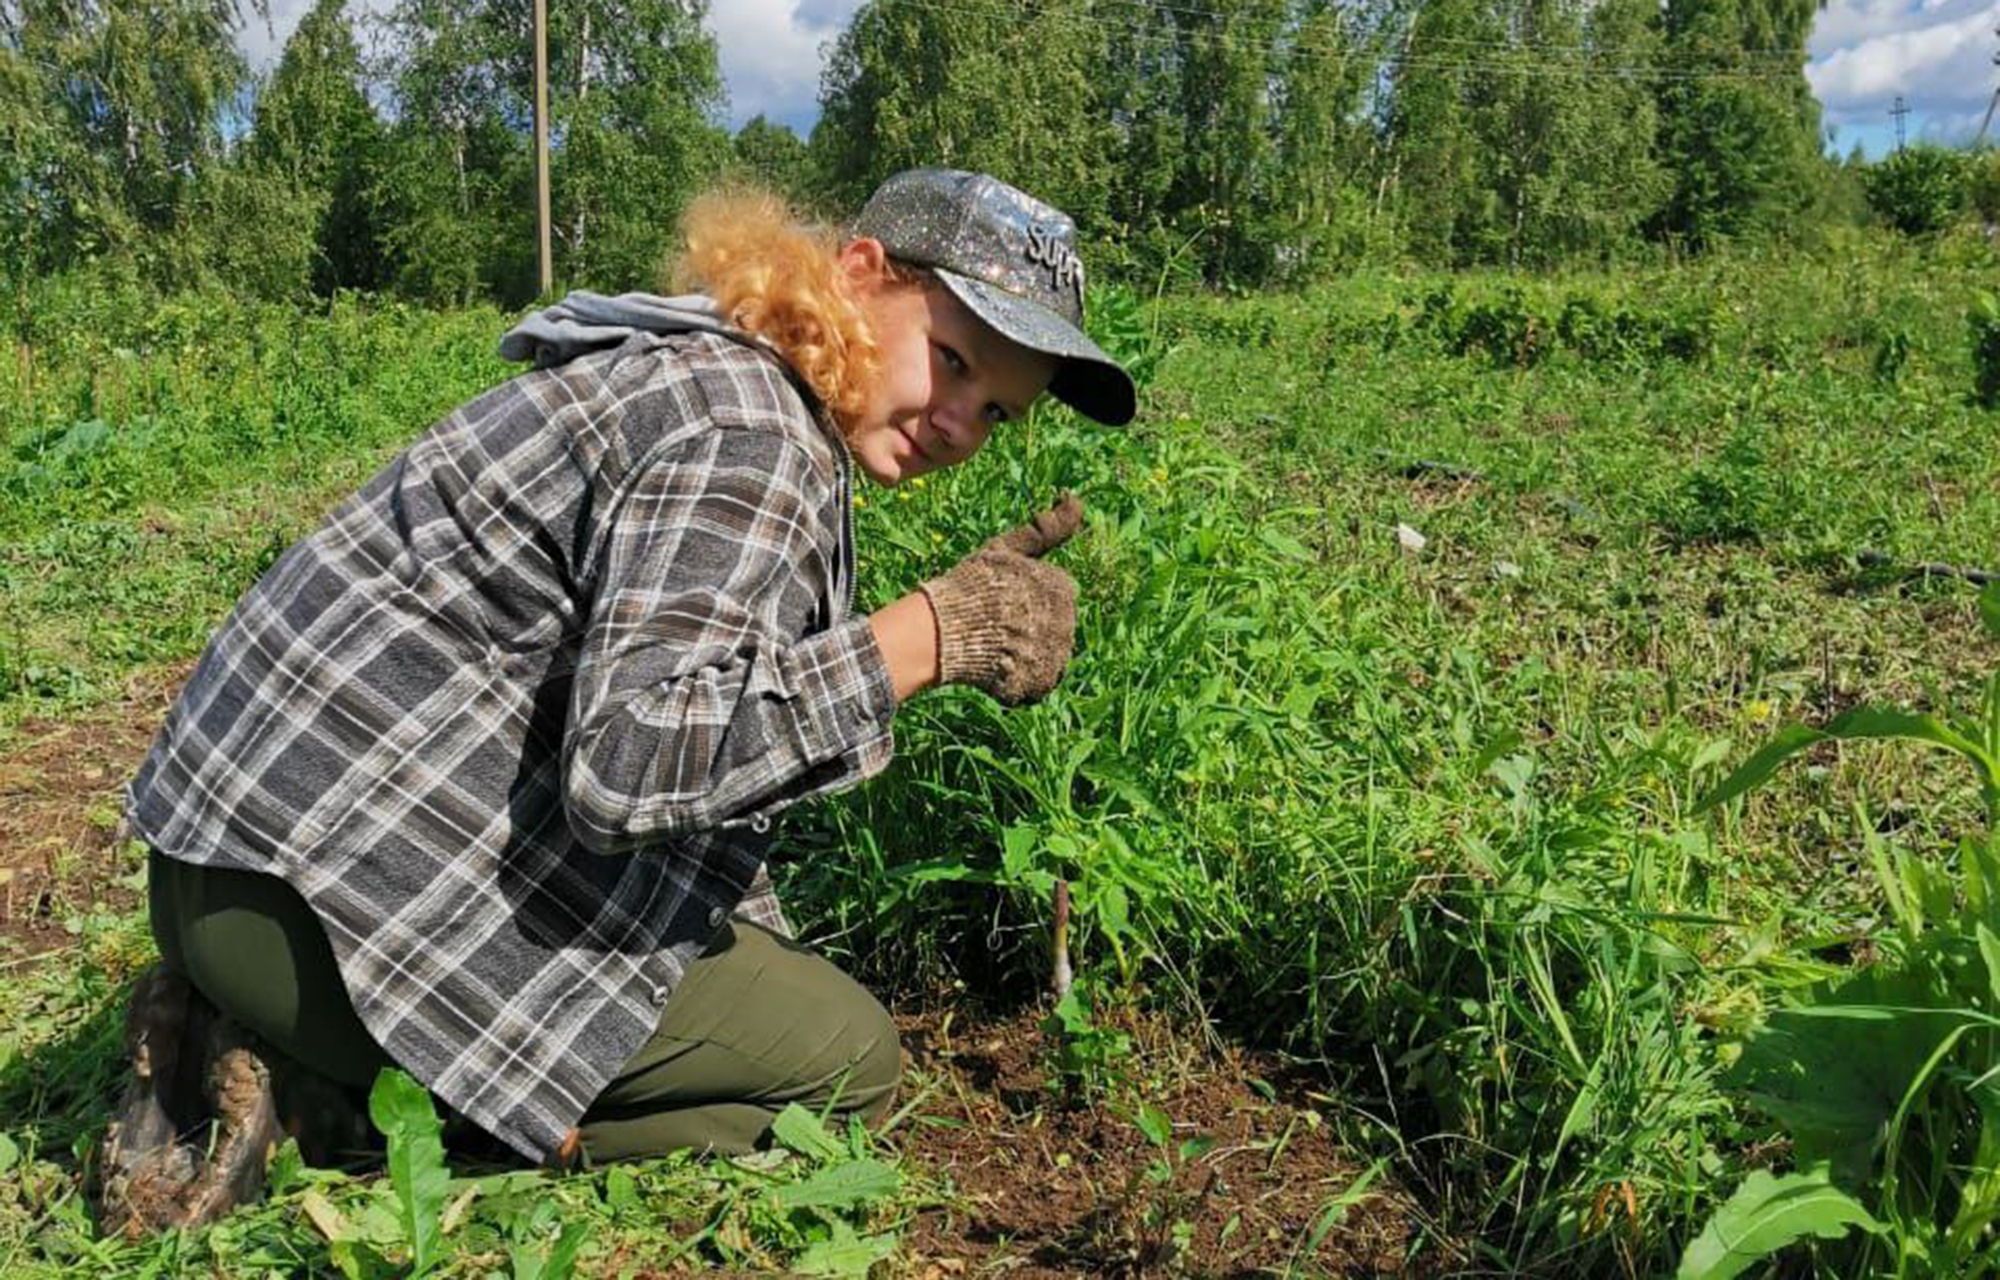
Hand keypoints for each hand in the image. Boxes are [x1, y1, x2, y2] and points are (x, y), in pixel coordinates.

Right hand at [919, 493, 1083, 705]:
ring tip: (992, 645)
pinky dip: (1017, 681)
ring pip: (1046, 657)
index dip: (1028, 598)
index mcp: (1063, 589)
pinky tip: (993, 668)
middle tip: (994, 623)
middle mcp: (1067, 624)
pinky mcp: (1039, 686)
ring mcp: (1054, 657)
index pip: (1057, 596)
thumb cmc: (972, 585)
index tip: (1003, 599)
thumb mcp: (1008, 548)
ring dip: (1025, 655)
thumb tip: (1075, 497)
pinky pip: (1035, 685)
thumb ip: (1048, 528)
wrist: (942, 630)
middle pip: (1053, 628)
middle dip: (1029, 627)